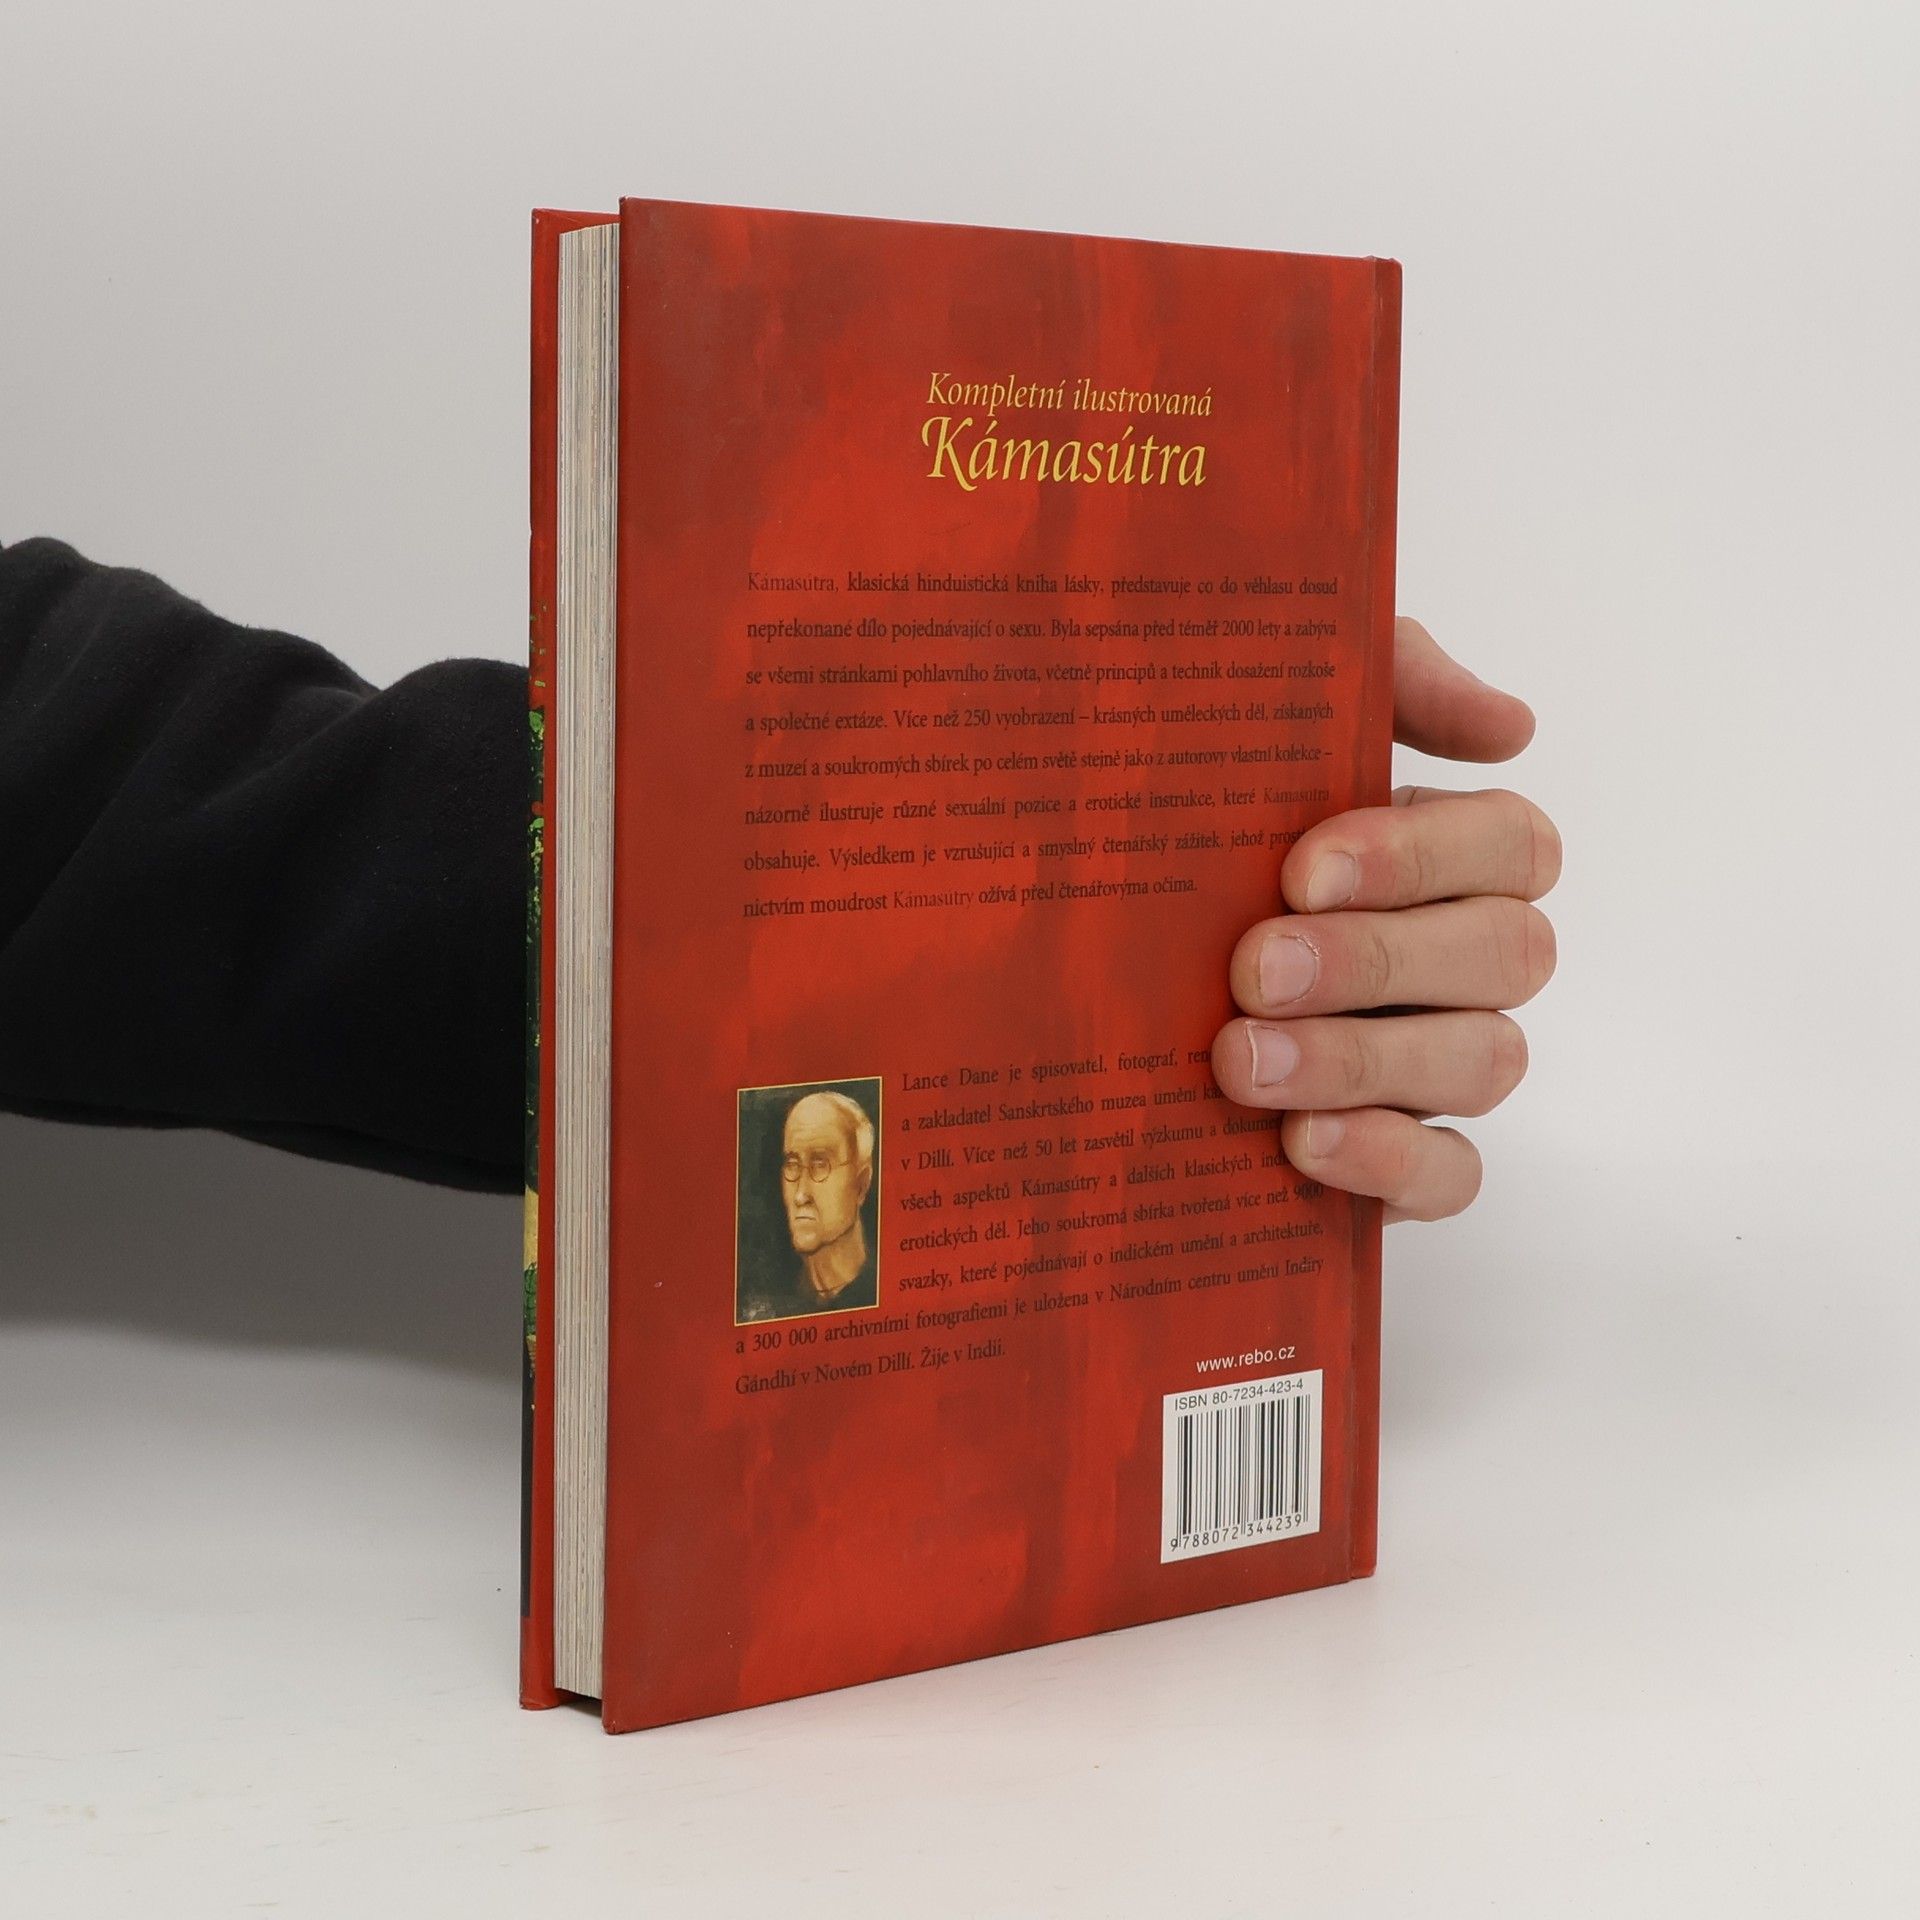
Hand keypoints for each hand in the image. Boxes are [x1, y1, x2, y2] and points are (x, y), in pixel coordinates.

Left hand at [1208, 618, 1559, 1222]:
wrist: (1074, 956)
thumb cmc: (1184, 821)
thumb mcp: (1260, 718)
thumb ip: (1388, 683)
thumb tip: (1510, 724)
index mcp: (1439, 854)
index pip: (1513, 845)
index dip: (1427, 856)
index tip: (1304, 866)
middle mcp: (1456, 957)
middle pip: (1506, 956)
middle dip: (1376, 961)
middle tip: (1253, 968)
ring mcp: (1435, 1062)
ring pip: (1483, 1064)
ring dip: (1362, 1061)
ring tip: (1242, 1061)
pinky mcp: (1398, 1160)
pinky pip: (1451, 1177)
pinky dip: (1388, 1164)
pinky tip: (1299, 1144)